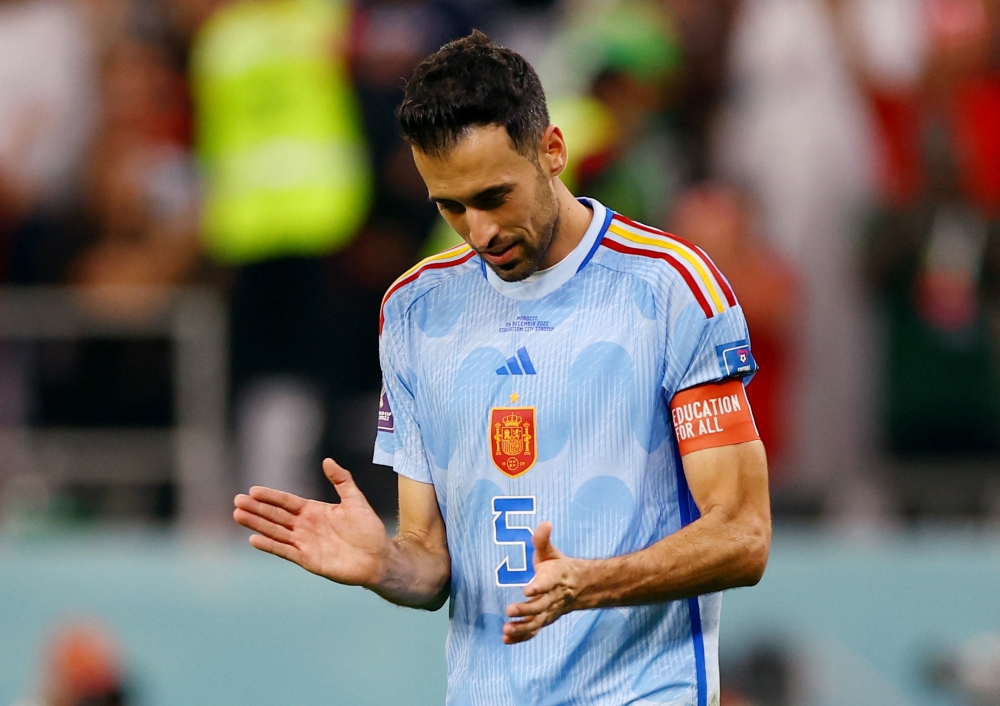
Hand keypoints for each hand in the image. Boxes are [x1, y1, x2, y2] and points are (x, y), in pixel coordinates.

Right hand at [233, 458, 388, 586]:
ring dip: (257, 524)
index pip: (287, 502)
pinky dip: (270, 545)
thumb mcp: (355, 500)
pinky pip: (285, 551)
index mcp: (314, 511)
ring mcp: (305, 543)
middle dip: (257, 508)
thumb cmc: (369, 529)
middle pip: (276, 516)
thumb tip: (327, 461)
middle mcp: (305, 526)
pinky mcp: (308, 559)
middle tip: (237, 501)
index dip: (270, 496)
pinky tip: (254, 539)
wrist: (378, 557)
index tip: (253, 490)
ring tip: (238, 515)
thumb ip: (342, 481)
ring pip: (276, 532)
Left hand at [503, 522, 582, 643]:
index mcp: (554, 578)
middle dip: (525, 609)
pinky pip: (533, 631)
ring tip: (506, 630)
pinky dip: (521, 637)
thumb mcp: (550, 552)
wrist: (578, 588)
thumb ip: (543, 540)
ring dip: (521, 627)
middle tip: (509, 610)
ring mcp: (548, 612)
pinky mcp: (543, 620)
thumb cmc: (557, 567)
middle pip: (540, 606)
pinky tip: (506, 639)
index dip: (538, 587)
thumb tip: (544, 523)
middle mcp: (552, 597)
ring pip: (536, 622)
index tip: (527, 589)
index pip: (547, 583)